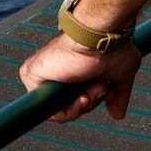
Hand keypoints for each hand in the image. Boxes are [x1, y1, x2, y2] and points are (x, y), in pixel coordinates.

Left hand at [18, 33, 141, 122]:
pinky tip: (81, 95)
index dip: (92, 100)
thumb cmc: (113, 47)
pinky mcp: (30, 75)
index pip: (76, 98)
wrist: (101, 37)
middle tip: (101, 87)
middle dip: (90, 101)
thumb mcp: (120, 74)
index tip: (106, 89)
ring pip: (61, 109)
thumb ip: (117, 95)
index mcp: (72, 68)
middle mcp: (56, 70)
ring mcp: (43, 73)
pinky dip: (69, 110)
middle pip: (69, 105)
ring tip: (94, 87)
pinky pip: (50, 109)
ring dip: (83, 105)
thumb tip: (117, 113)